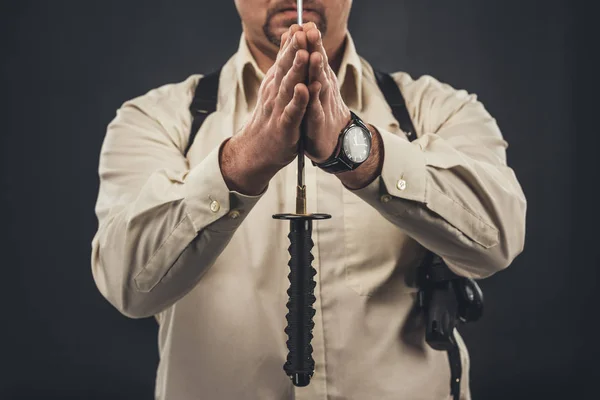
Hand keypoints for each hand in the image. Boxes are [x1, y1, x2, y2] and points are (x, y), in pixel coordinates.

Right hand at [221, 25, 309, 194]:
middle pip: (286, 68)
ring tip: (304, 55)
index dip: (293, 42)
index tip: (301, 24)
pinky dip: (298, 101)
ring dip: (296, 71)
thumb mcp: (275, 86)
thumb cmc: (270, 117)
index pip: (284, 59)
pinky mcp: (284, 127)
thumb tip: (289, 35)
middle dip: (295, 49)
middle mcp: (275, 93)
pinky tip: (304, 90)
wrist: (256, 149)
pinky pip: (292, 112)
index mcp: (275, 83)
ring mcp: (279, 109)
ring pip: (289, 87)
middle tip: (302, 32)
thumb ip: (283, 62)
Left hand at [302, 22, 351, 162]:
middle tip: (311, 30)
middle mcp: (323, 88)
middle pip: (318, 65)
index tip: (304, 22)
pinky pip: (314, 109)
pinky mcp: (318, 122)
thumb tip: (305, 39)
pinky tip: (310, 89)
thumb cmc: (321, 110)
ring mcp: (322, 105)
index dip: (311, 40)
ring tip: (313, 55)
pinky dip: (312, 99)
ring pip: (319, 84)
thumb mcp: (315, 85)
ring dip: (316, 70)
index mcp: (319, 78)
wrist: (334, 141)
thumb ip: (310, 64)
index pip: (315, 55)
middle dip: (315, 47)